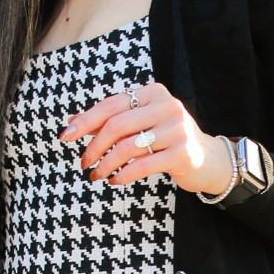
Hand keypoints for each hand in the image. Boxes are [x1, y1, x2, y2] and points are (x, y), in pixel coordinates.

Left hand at [59, 81, 234, 195]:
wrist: (207, 159)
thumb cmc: (167, 140)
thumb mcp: (141, 124)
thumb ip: (110, 120)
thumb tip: (72, 121)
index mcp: (153, 93)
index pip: (111, 105)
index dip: (85, 121)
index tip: (65, 136)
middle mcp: (167, 106)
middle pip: (117, 125)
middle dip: (94, 146)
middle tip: (84, 162)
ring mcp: (177, 129)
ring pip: (128, 147)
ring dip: (106, 164)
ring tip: (96, 174)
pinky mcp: (182, 153)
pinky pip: (143, 165)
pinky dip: (123, 175)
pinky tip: (115, 180)